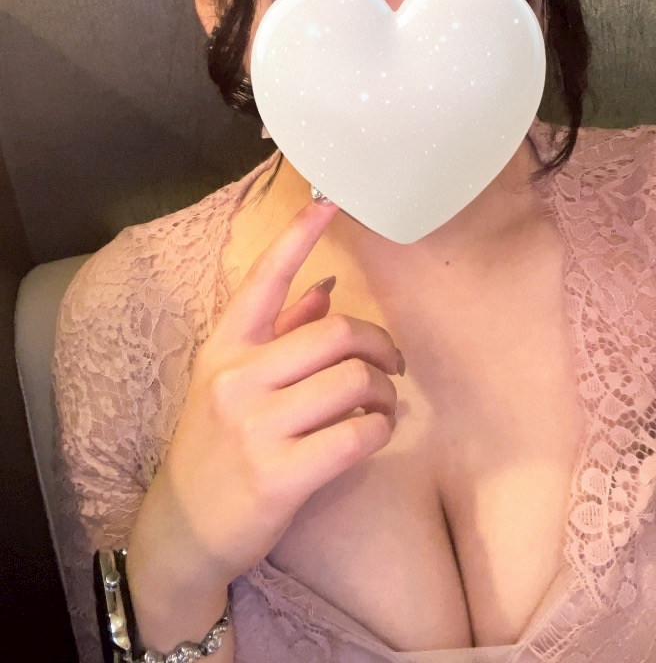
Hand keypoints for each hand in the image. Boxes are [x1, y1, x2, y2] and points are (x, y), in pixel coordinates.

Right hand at [127, 198, 401, 640]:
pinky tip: (375, 432)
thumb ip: (277, 333)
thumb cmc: (215, 446)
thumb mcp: (231, 382)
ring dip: (385, 391)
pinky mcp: (280, 475)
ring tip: (382, 404)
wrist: (183, 529)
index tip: (328, 203)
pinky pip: (358, 434)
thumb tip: (326, 287)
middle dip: (381, 343)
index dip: (298, 238)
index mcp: (225, 349)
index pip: (264, 280)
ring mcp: (256, 428)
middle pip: (337, 333)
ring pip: (355, 381)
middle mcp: (237, 379)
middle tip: (393, 362)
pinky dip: (380, 428)